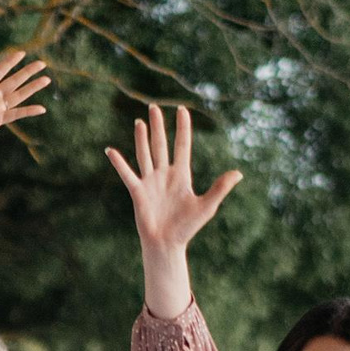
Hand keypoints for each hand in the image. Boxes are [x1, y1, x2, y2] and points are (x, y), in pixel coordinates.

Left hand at [0, 51, 50, 162]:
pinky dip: (28, 111)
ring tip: (46, 79)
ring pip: (19, 94)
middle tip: (42, 63)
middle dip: (27, 72)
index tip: (21, 53)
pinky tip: (41, 108)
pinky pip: (16, 114)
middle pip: (14, 80)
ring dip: (32, 87)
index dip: (10, 62)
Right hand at [106, 104, 238, 256]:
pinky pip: (128, 174)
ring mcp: (150, 182)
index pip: (182, 146)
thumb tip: (238, 173)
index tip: (182, 110)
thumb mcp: (207, 206)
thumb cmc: (187, 227)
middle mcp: (165, 174)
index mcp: (182, 175)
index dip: (182, 128)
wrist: (168, 244)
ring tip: (140, 121)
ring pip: (145, 154)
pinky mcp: (138, 192)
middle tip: (155, 107)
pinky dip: (119, 163)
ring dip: (142, 138)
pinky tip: (111, 151)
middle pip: (161, 145)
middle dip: (158, 126)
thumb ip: (220, 188)